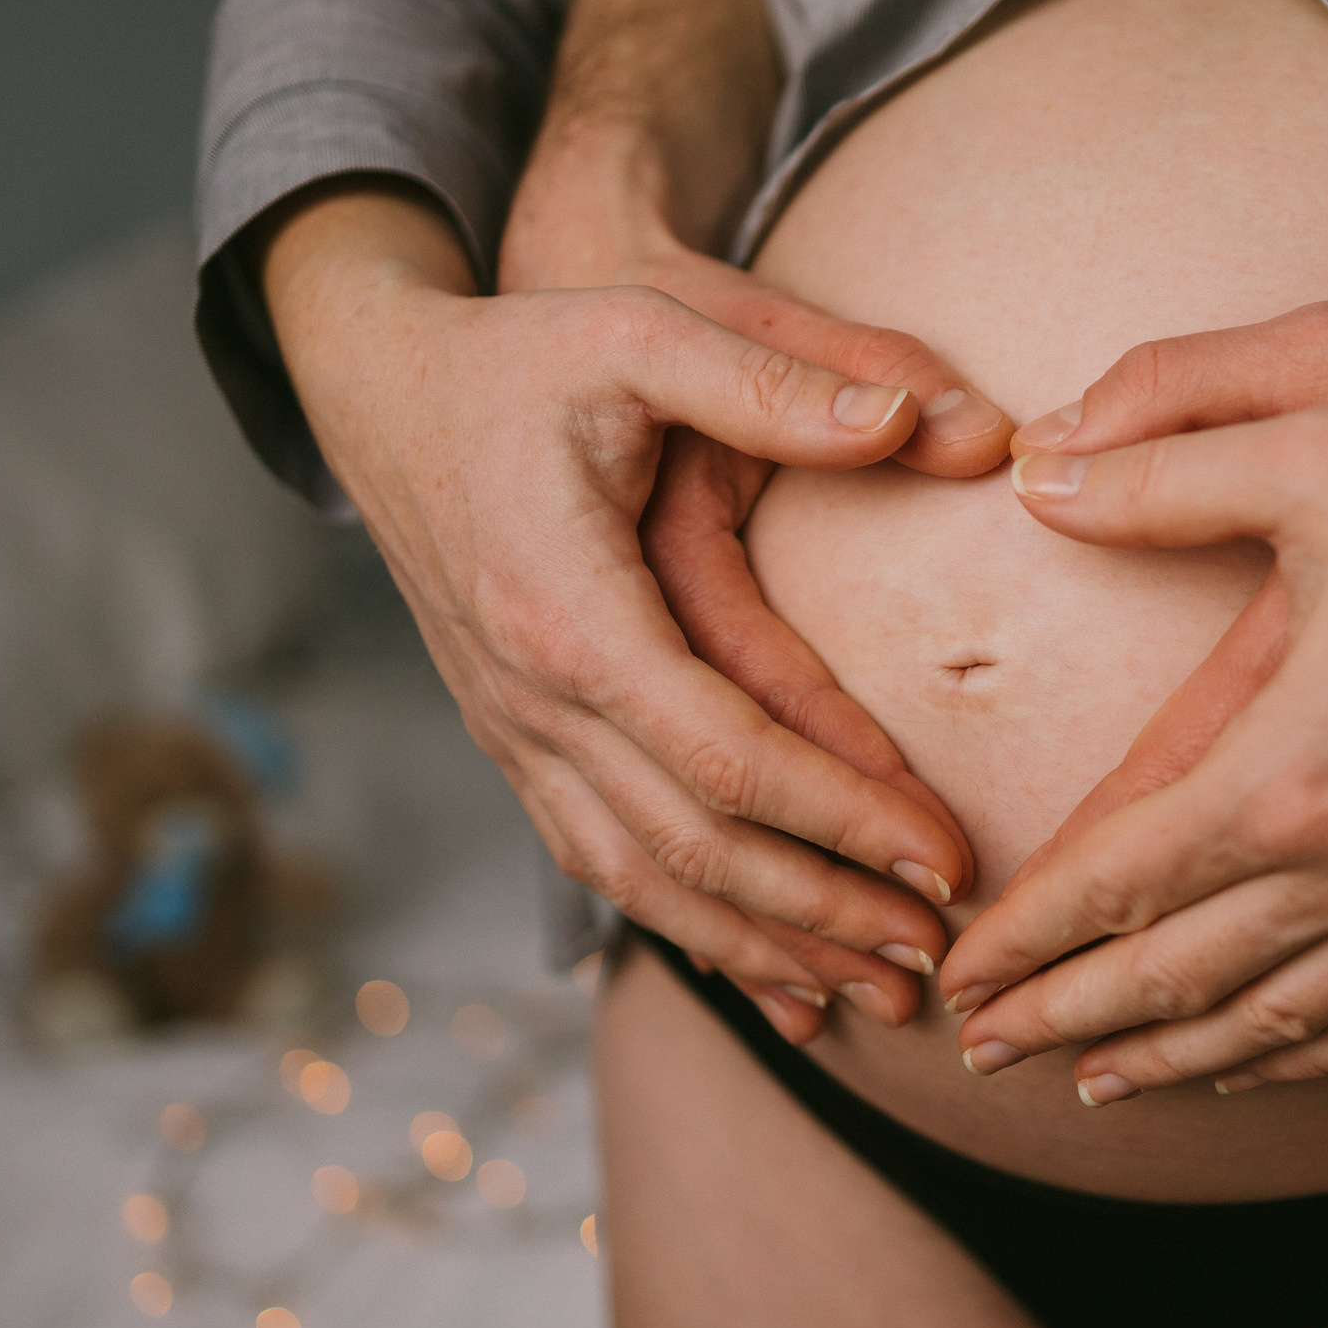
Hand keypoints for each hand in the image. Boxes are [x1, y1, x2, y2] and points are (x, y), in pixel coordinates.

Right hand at [266, 182, 1008, 1040]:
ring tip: (874, 994)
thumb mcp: (642, 332)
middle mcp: (530, 699)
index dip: (844, 818)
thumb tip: (926, 420)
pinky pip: (601, 866)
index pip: (729, 757)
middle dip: (825, 913)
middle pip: (693, 849)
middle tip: (942, 955)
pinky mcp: (513, 744)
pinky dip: (690, 930)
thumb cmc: (521, 356)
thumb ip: (776, 379)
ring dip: (763, 949)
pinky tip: (767, 973)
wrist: (378, 391)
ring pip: (642, 884)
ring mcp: (511, 733)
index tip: (948, 857)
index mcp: (569, 613)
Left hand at [967, 279, 1327, 1015]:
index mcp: (1288, 773)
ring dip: (1166, 1059)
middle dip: (1065, 1019)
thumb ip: (1163, 474)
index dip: (1027, 936)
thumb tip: (1039, 475)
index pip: (1117, 883)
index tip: (962, 975)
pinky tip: (1251, 1066)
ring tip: (1091, 1081)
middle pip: (1172, 979)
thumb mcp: (1320, 460)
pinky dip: (1295, 1058)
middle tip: (985, 1049)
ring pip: (1271, 1024)